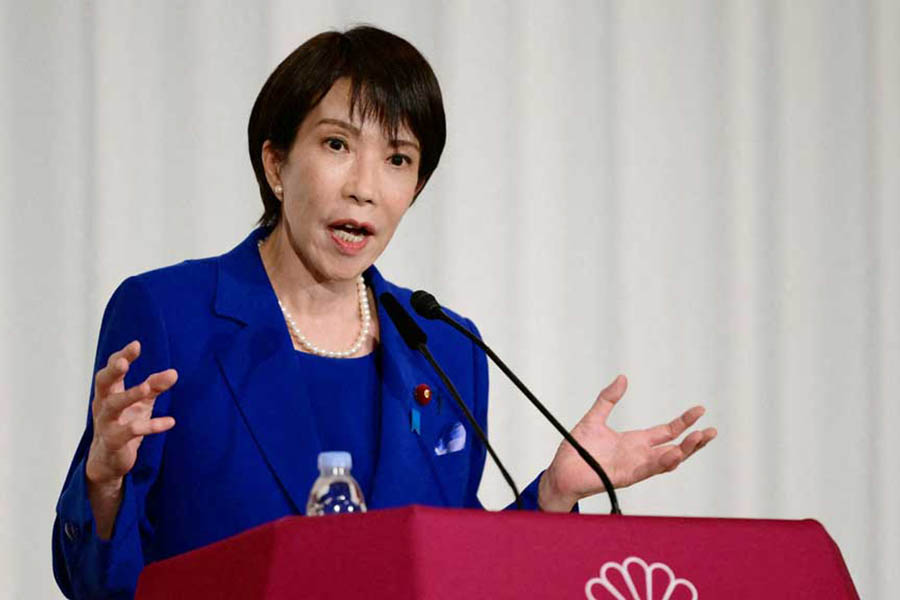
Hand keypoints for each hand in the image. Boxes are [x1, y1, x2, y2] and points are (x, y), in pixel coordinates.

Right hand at [85, 340, 177, 488]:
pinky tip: (170, 422)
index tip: (136, 344)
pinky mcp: (114, 442)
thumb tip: (174, 372)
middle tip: (124, 362)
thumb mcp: (141, 404)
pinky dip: (150, 426)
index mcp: (108, 393)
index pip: (111, 370)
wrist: (108, 461)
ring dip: (129, 395)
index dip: (121, 356)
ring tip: (147, 388)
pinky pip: (130, 432)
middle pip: (103, 383)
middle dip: (113, 371)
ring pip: (113, 406)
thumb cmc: (123, 424)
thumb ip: (155, 387)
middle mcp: (103, 405)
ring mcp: (106, 424)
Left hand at [538, 374, 716, 511]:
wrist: (560, 471)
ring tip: (701, 439)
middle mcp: (639, 455)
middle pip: (675, 448)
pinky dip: (662, 462)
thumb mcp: (594, 418)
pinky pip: (648, 470)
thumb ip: (608, 399)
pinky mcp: (625, 477)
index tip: (700, 410)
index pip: (666, 431)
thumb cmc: (576, 450)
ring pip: (667, 461)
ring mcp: (634, 467)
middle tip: (712, 431)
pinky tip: (675, 454)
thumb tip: (622, 378)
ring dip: (685, 451)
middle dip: (694, 441)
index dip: (683, 422)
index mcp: (635, 442)